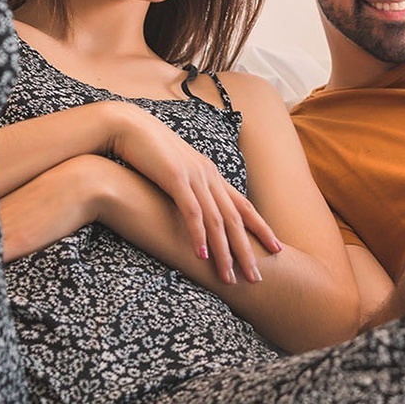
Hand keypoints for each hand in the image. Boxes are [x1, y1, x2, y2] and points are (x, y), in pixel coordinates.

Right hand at [107, 103, 282, 283]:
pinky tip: (202, 256)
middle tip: (257, 277)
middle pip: (236, 219)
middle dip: (247, 250)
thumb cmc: (149, 150)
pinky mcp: (175, 179)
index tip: (276, 248)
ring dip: (225, 252)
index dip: (261, 228)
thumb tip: (197, 206)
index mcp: (212, 174)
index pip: (244, 205)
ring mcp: (194, 177)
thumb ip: (191, 186)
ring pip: (217, 220)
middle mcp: (209, 176)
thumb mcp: (177, 170)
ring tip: (230, 277)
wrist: (128, 126)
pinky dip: (198, 235)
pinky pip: (191, 212)